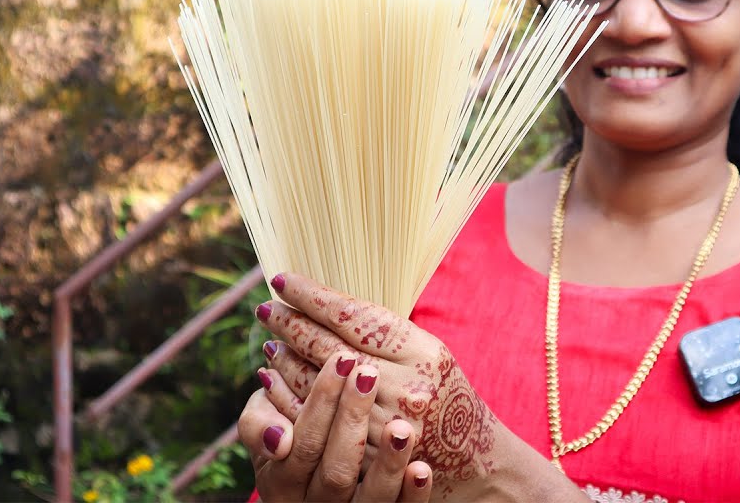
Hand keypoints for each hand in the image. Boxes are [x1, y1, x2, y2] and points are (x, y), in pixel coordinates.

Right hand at [238, 349, 432, 501]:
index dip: (320, 403)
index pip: (302, 443)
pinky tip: (421, 469)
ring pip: (367, 500)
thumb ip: (260, 423)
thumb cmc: (291, 430)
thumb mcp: (265, 424)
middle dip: (351, 420)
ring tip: (401, 427)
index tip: (342, 359)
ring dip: (386, 464)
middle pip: (334, 471)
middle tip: (368, 374)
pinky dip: (411, 495)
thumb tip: (280, 436)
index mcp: (281, 479)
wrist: (316, 476)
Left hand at [256, 273, 502, 497]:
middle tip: (264, 308)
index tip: (283, 281)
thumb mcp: (428, 353)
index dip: (314, 297)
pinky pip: (318, 423)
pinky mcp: (371, 455)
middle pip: (332, 348)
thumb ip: (384, 333)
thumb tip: (325, 303)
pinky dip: (290, 398)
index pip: (355, 317)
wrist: (474, 458)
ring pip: (319, 386)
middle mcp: (406, 386)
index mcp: (422, 352)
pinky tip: (274, 381)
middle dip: (291, 325)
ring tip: (269, 342)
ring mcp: (388, 425)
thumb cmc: (446, 393)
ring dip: (286, 361)